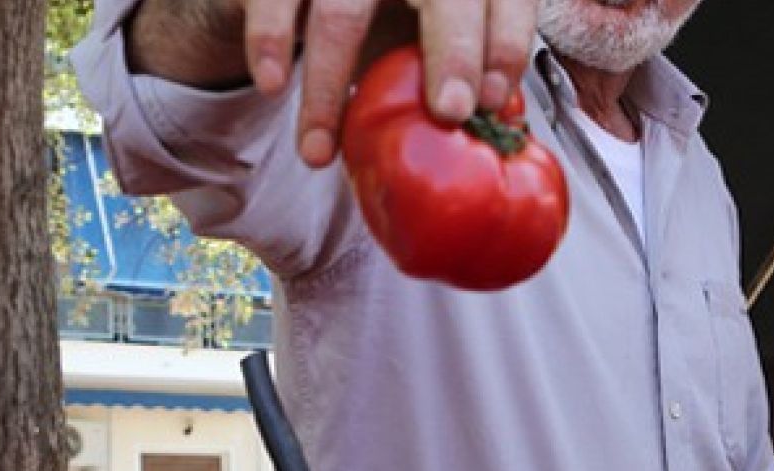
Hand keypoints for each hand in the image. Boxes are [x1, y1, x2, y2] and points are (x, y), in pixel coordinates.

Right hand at [242, 0, 537, 167]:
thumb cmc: (382, 19)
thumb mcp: (423, 42)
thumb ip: (457, 75)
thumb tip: (497, 135)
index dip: (504, 43)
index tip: (495, 102)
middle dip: (453, 50)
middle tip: (450, 113)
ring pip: (341, 11)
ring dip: (328, 87)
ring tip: (319, 154)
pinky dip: (269, 42)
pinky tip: (271, 86)